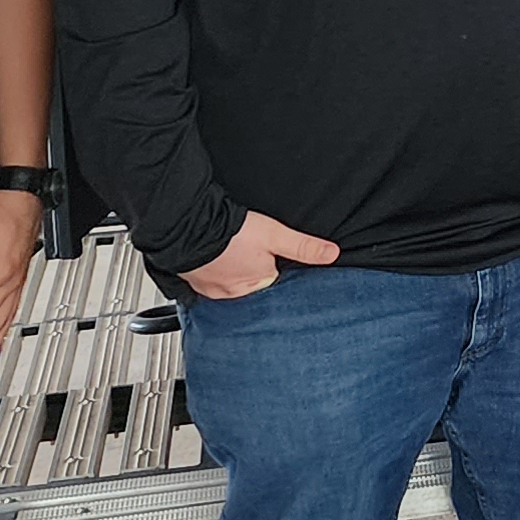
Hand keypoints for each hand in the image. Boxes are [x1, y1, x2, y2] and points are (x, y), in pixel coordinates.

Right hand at [186, 209, 339, 301]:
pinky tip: (214, 258)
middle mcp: (234, 293)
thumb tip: (332, 255)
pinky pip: (208, 281)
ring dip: (232, 270)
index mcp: (257, 284)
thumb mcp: (275, 235)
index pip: (275, 279)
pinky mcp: (193, 283)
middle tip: (247, 249)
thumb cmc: (229, 231)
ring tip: (232, 251)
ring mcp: (211, 290)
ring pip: (229, 283)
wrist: (187, 225)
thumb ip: (304, 247)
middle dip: (253, 269)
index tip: (271, 252)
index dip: (276, 264)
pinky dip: (212, 272)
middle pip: (252, 282)